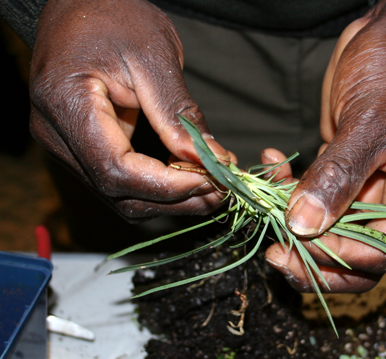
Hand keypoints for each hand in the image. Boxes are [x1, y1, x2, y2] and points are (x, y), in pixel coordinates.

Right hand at [30, 0, 229, 219]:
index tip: (211, 178)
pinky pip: (119, 184)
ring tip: (209, 186)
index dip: (167, 185)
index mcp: (65, 104)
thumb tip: (213, 160)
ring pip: (119, 197)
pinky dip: (154, 188)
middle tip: (219, 190)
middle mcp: (55, 135)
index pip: (117, 170)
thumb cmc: (113, 15)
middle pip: (118, 193)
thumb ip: (179, 114)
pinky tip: (185, 178)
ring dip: (167, 200)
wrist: (82, 3)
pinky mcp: (79, 149)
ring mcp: (64, 146)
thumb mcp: (154, 56)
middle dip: (174, 198)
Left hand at [266, 0, 385, 292]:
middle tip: (275, 253)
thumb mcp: (373, 122)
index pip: (379, 252)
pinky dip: (291, 185)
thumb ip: (339, 176)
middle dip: (312, 256)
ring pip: (330, 227)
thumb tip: (304, 225)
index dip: (336, 257)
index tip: (294, 245)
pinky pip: (316, 194)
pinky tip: (272, 163)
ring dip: (294, 219)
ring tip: (265, 198)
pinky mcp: (345, 169)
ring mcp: (369, 186)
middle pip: (355, 254)